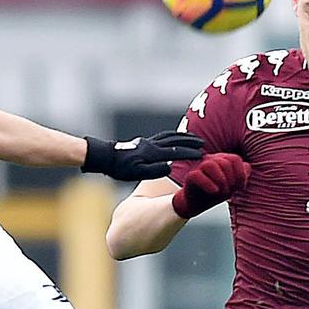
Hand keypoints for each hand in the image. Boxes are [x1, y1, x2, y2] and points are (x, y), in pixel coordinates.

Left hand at [82, 131, 204, 180]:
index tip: (202, 155)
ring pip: (169, 136)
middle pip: (175, 140)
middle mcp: (153, 145)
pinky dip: (172, 135)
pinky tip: (174, 138)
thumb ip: (155, 170)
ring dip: (182, 136)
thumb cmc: (121, 168)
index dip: (190, 153)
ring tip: (192, 138)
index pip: (177, 152)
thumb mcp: (138, 173)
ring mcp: (148, 142)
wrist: (106, 156)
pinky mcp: (144, 142)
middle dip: (190, 141)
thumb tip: (171, 166)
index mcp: (153, 153)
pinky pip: (162, 136)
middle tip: (202, 143)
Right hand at [172, 153, 250, 218]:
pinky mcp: (190, 176)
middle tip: (229, 191)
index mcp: (221, 160)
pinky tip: (214, 191)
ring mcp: (199, 167)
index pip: (235, 159)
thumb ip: (241, 175)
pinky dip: (208, 184)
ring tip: (221, 191)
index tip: (240, 188)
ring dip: (221, 180)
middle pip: (225, 163)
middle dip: (231, 180)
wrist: (196, 204)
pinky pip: (198, 175)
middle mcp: (210, 160)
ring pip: (211, 165)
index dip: (241, 174)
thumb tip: (247, 166)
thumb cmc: (214, 192)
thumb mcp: (232, 185)